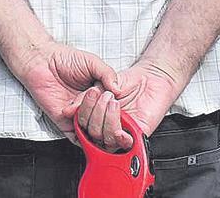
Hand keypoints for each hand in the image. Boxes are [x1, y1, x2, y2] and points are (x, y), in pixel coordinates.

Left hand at [12, 41, 120, 141]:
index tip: (112, 97)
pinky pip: (76, 137)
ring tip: (82, 95)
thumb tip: (119, 90)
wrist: (42, 62)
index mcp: (101, 94)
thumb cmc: (66, 59)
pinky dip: (79, 130)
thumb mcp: (93, 62)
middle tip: (95, 92)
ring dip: (88, 113)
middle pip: (104, 120)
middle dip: (100, 108)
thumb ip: (108, 74)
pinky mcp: (64, 123)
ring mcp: (78, 116)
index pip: (114, 108)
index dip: (114, 105)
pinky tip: (73, 110)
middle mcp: (91, 107)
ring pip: (91, 128)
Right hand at [65, 58, 182, 150]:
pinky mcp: (136, 135)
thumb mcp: (102, 86)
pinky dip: (119, 132)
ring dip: (106, 119)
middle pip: (91, 133)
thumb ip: (86, 98)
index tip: (84, 98)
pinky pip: (124, 142)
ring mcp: (121, 132)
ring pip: (105, 138)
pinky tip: (120, 114)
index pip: (81, 124)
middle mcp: (107, 127)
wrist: (152, 77)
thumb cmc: (128, 81)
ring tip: (113, 101)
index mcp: (96, 117)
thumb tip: (68, 110)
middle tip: (104, 95)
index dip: (80, 114)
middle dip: (94, 113)